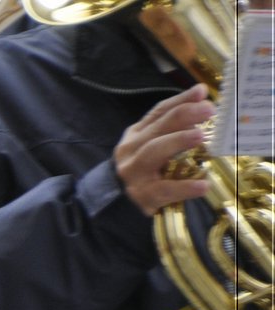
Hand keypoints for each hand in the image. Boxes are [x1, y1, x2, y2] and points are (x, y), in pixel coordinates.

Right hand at [114, 84, 214, 216]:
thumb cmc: (142, 172)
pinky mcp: (141, 196)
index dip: (181, 100)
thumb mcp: (150, 146)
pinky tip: (202, 185)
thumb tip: (202, 105)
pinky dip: (183, 187)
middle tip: (208, 110)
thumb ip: (172, 129)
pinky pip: (163, 190)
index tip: (202, 92)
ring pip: (153, 153)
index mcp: (136, 135)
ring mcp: (134, 174)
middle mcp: (131, 150)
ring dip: (177, 142)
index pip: (159, 112)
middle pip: (157, 128)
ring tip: (200, 136)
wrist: (114, 205)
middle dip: (183, 116)